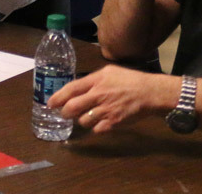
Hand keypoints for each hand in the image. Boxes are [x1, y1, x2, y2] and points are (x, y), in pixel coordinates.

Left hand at [46, 65, 176, 134]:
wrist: (150, 92)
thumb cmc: (130, 80)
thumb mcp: (109, 72)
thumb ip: (92, 79)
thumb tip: (77, 88)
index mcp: (96, 80)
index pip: (71, 89)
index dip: (58, 97)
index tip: (50, 104)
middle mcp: (98, 95)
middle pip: (72, 108)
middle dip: (65, 113)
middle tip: (65, 114)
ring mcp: (106, 110)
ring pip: (82, 121)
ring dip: (82, 120)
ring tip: (87, 116)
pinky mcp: (114, 122)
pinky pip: (96, 129)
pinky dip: (95, 128)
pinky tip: (100, 122)